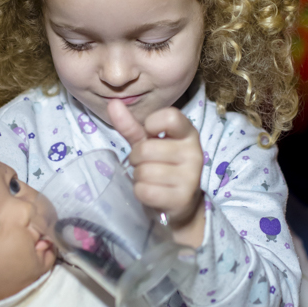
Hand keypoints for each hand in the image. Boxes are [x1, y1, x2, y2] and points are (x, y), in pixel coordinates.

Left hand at [108, 100, 204, 247]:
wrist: (180, 203)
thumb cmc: (162, 166)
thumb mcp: (147, 143)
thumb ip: (131, 125)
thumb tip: (113, 103)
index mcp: (188, 133)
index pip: (170, 117)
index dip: (151, 125)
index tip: (150, 134)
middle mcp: (195, 153)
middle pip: (146, 149)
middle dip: (136, 159)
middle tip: (145, 164)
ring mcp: (190, 177)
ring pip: (144, 172)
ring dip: (138, 177)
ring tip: (150, 179)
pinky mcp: (182, 199)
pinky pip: (145, 191)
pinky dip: (141, 192)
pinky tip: (152, 192)